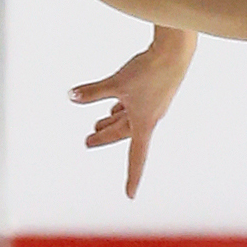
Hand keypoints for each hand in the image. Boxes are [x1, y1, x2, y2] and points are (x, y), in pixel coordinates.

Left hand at [71, 35, 194, 199]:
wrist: (175, 51)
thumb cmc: (149, 70)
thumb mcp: (116, 82)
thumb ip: (93, 92)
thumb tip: (71, 96)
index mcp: (144, 124)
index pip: (136, 158)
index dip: (132, 178)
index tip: (129, 195)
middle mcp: (150, 118)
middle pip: (124, 133)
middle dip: (105, 137)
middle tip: (87, 141)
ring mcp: (154, 104)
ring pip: (129, 119)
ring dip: (112, 122)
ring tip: (96, 124)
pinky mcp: (155, 91)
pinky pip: (135, 107)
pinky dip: (122, 109)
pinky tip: (114, 106)